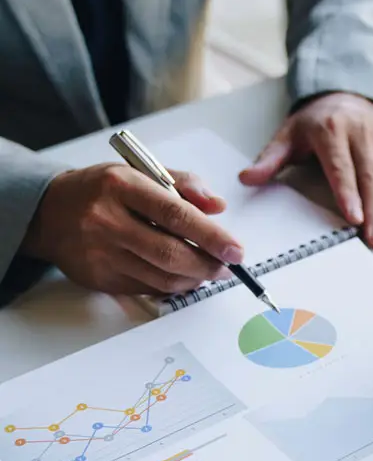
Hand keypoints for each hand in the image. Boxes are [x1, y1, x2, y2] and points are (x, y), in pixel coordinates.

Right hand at [21, 164, 243, 294]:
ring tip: (209, 271)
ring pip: (161, 277)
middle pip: (170, 253)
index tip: (235, 249)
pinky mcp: (99, 278)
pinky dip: (172, 285)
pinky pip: (147, 288)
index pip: (175, 214)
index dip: (211, 236)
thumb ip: (183, 184)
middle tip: (227, 266)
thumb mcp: (140, 172)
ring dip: (194, 279)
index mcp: (121, 186)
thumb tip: (217, 206)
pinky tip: (183, 276)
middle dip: (208, 264)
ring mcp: (101, 253)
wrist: (49, 213)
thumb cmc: (102, 190)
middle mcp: (107, 220)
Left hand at [239, 92, 372, 247]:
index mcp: (332, 132)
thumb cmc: (317, 120)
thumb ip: (270, 158)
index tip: (354, 217)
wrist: (348, 91)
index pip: (341, 167)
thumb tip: (247, 178)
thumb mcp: (289, 133)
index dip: (348, 193)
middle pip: (370, 178)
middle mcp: (362, 135)